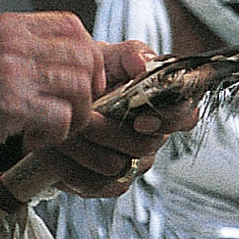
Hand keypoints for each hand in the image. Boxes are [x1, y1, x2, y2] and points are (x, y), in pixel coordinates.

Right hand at [0, 11, 106, 158]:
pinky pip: (62, 117)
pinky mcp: (13, 105)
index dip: (86, 53)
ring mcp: (16, 72)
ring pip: (80, 87)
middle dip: (89, 87)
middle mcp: (16, 43)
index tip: (81, 77)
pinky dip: (56, 135)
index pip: (72, 26)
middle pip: (85, 55)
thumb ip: (17, 48)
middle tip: (74, 108)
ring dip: (74, 115)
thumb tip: (54, 63)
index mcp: (9, 25)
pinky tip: (33, 140)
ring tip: (52, 129)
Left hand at [35, 40, 204, 197]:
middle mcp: (151, 138)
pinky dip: (68, 166)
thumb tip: (144, 64)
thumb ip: (131, 54)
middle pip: (144, 145)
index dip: (169, 119)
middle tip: (83, 115)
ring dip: (83, 146)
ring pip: (115, 165)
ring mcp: (131, 164)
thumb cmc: (88, 77)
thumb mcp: (108, 56)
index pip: (185, 115)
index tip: (141, 117)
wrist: (53, 100)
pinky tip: (53, 150)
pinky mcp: (106, 184)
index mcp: (160, 106)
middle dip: (108, 130)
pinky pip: (93, 184)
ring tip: (63, 129)